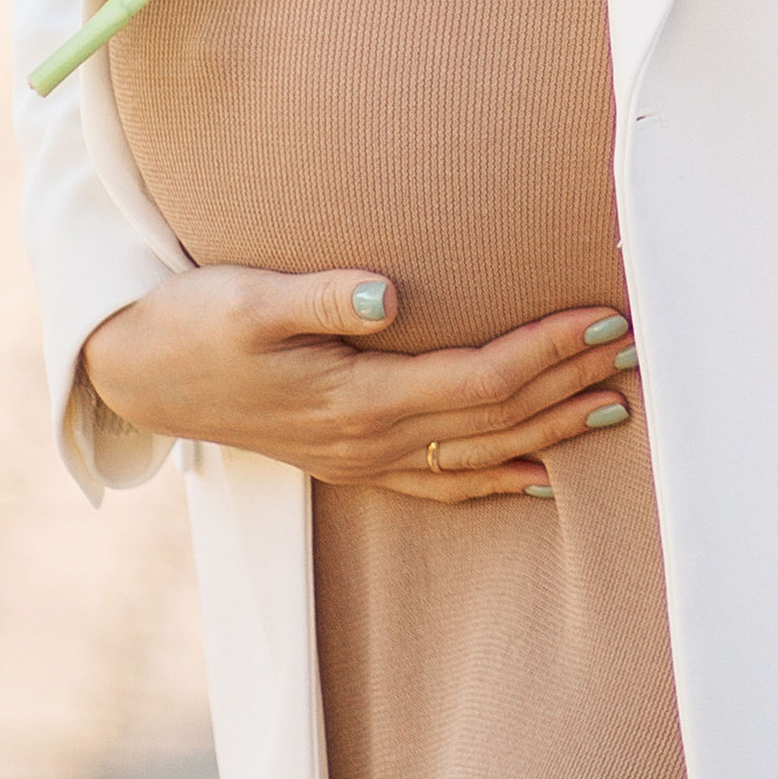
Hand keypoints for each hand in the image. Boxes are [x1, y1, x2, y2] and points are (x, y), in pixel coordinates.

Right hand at [79, 265, 635, 499]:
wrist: (138, 374)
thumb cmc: (195, 321)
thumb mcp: (247, 296)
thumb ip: (321, 296)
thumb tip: (385, 295)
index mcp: (358, 398)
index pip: (480, 378)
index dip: (547, 351)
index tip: (605, 318)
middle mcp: (370, 440)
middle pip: (494, 418)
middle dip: (570, 386)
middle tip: (640, 351)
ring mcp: (361, 458)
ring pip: (479, 454)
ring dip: (550, 430)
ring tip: (616, 407)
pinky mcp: (348, 459)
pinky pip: (440, 483)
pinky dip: (496, 482)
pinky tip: (538, 479)